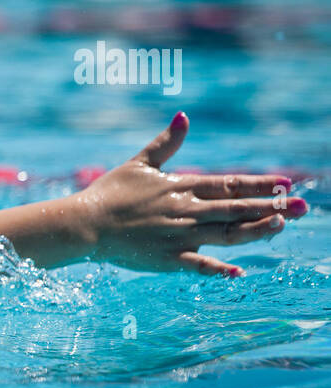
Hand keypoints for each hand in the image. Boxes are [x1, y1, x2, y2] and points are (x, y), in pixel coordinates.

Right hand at [74, 112, 306, 275]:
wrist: (84, 223)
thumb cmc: (109, 193)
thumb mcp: (139, 163)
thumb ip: (166, 143)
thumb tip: (184, 116)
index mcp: (181, 187)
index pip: (229, 183)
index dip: (259, 183)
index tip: (286, 182)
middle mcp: (186, 210)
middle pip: (236, 207)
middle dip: (272, 205)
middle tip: (303, 205)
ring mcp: (178, 235)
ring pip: (225, 233)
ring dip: (255, 229)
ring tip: (281, 225)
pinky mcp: (166, 258)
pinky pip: (196, 264)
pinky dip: (217, 268)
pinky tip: (238, 271)